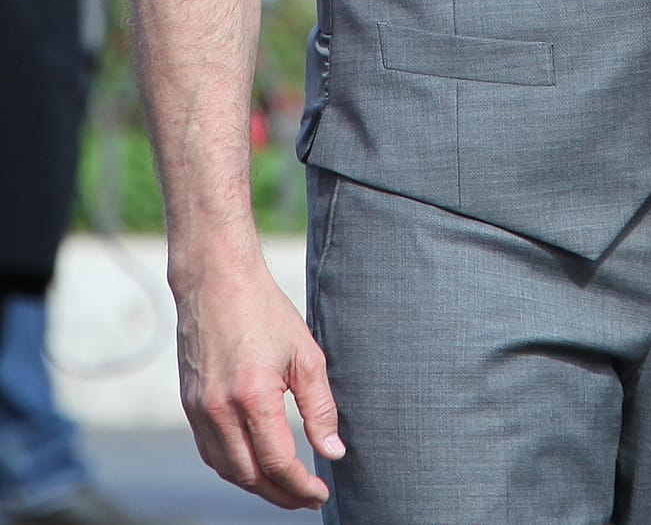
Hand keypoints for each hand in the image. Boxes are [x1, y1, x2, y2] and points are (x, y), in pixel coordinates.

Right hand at [175, 259, 344, 509]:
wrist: (216, 280)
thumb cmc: (266, 311)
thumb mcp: (306, 354)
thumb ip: (320, 408)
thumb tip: (333, 452)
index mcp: (253, 396)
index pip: (278, 463)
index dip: (302, 486)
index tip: (321, 493)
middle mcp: (219, 410)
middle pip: (251, 476)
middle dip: (281, 494)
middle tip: (307, 498)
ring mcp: (199, 410)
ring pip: (228, 470)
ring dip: (256, 486)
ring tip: (285, 487)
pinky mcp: (189, 405)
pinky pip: (211, 452)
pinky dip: (234, 467)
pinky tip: (255, 464)